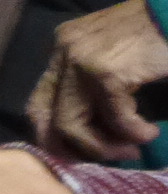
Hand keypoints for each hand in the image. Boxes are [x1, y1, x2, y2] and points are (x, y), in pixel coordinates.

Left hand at [27, 0, 167, 161]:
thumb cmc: (156, 37)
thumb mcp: (114, 61)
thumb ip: (93, 91)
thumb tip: (87, 137)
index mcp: (61, 50)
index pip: (38, 103)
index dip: (52, 136)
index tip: (80, 155)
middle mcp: (62, 52)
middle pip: (46, 117)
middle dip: (76, 148)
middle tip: (110, 156)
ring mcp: (80, 60)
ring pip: (72, 125)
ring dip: (104, 147)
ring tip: (133, 148)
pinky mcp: (105, 71)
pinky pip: (114, 118)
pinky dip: (134, 133)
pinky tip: (149, 132)